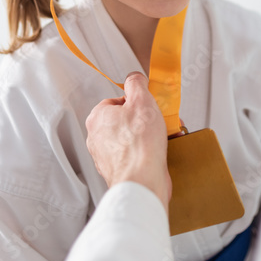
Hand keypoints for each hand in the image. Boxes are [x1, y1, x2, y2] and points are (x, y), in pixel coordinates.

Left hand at [85, 72, 171, 214]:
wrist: (142, 182)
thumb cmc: (140, 146)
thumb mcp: (142, 101)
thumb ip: (136, 84)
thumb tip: (134, 78)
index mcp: (97, 118)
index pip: (117, 101)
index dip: (136, 103)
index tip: (149, 107)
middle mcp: (97, 138)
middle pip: (125, 121)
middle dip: (145, 121)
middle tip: (159, 123)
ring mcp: (106, 157)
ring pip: (131, 139)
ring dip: (149, 138)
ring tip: (163, 139)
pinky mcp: (117, 172)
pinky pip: (134, 157)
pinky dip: (147, 155)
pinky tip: (159, 155)